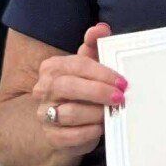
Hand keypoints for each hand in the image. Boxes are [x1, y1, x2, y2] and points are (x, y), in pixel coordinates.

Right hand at [29, 22, 123, 146]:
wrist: (71, 125)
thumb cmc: (84, 90)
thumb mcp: (89, 67)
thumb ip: (94, 46)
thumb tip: (101, 28)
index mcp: (52, 67)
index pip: (78, 65)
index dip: (103, 74)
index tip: (122, 82)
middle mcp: (43, 89)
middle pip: (69, 87)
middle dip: (98, 92)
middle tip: (120, 97)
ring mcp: (44, 113)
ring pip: (69, 113)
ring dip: (95, 114)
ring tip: (110, 113)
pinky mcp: (52, 136)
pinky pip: (70, 136)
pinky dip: (89, 132)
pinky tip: (99, 128)